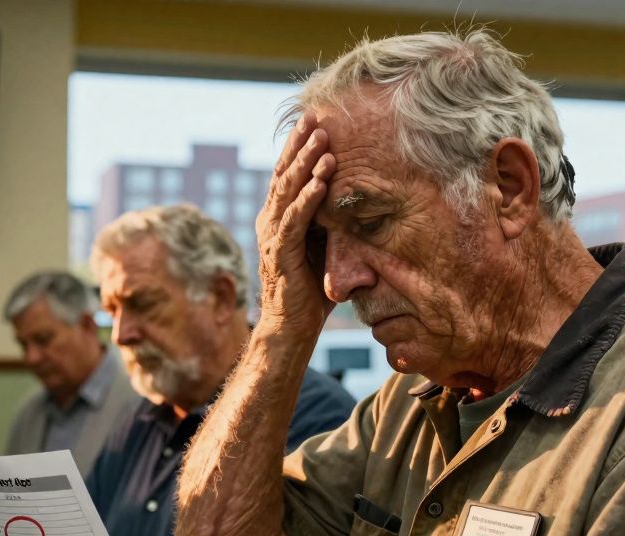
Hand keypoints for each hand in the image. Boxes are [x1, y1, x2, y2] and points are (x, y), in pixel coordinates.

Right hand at [256, 110, 336, 333]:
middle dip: (300, 146)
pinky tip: (320, 181)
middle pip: (283, 175)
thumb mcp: (323, 247)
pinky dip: (307, 199)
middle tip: (315, 117)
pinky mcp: (280, 256)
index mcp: (277, 218)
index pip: (286, 175)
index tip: (313, 121)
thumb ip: (328, 223)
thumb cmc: (310, 291)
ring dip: (305, 165)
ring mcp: (272, 238)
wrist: (291, 329)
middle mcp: (270, 223)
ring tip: (322, 141)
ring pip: (287, 192)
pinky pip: (294, 222)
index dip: (297, 148)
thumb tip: (355, 199)